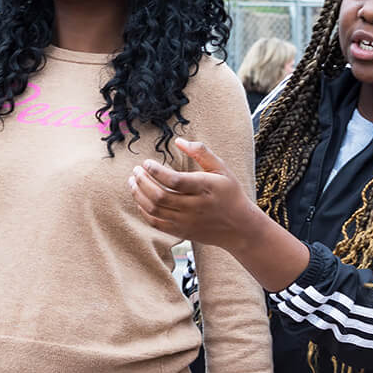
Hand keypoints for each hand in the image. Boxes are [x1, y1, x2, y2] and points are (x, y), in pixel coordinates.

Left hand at [130, 139, 256, 250]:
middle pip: (160, 196)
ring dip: (139, 195)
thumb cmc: (230, 193)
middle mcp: (195, 206)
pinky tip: (140, 199)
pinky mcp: (181, 231)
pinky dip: (144, 210)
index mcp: (205, 188)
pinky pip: (156, 223)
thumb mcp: (222, 168)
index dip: (156, 171)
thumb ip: (201, 152)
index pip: (174, 181)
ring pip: (154, 210)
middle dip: (143, 181)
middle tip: (135, 171)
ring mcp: (187, 221)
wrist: (239, 227)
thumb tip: (178, 141)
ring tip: (133, 182)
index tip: (146, 163)